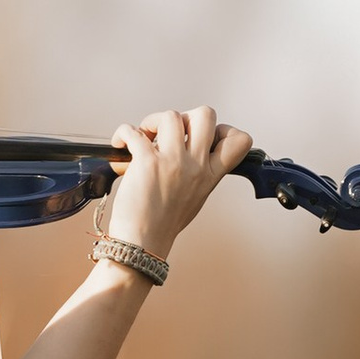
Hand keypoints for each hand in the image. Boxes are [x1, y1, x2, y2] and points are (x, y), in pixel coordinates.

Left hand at [105, 105, 253, 261]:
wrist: (142, 244)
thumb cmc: (163, 224)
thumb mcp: (195, 198)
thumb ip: (198, 172)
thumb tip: (186, 148)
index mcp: (210, 175)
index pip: (239, 140)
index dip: (222, 129)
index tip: (201, 138)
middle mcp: (196, 165)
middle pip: (205, 114)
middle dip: (185, 116)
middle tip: (169, 133)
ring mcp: (173, 162)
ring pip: (170, 116)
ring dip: (152, 122)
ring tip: (143, 139)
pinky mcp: (147, 162)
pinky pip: (134, 131)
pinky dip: (124, 133)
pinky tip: (121, 145)